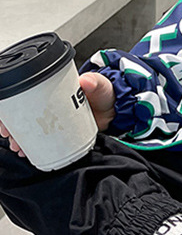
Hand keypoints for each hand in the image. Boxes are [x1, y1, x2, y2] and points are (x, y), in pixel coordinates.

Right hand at [0, 71, 115, 157]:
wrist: (117, 111)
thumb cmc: (105, 95)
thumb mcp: (100, 86)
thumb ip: (96, 83)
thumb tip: (86, 81)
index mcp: (52, 89)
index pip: (24, 94)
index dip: (11, 107)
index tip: (6, 118)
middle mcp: (48, 104)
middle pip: (21, 113)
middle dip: (12, 126)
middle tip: (10, 136)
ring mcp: (53, 120)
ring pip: (28, 128)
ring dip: (19, 138)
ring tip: (18, 147)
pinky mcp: (60, 133)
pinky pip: (41, 139)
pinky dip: (32, 146)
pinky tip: (27, 152)